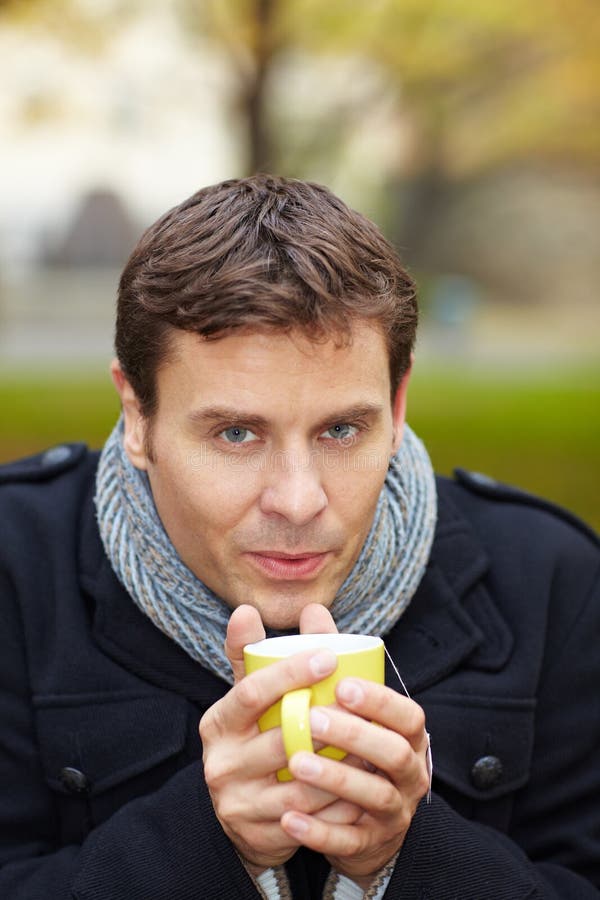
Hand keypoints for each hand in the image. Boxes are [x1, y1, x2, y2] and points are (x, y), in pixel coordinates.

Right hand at [199, 604, 359, 873]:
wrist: (239, 817)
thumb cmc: (251, 741)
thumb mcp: (246, 702)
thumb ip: (249, 657)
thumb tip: (246, 609)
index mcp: (218, 723)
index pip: (252, 692)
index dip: (290, 673)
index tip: (329, 656)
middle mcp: (222, 763)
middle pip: (280, 739)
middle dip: (328, 723)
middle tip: (364, 704)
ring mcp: (239, 803)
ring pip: (302, 782)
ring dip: (343, 764)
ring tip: (375, 742)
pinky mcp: (259, 835)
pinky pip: (311, 818)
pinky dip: (341, 802)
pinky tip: (366, 785)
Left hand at [279, 678, 430, 888]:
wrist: (362, 825)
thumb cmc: (352, 749)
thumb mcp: (350, 710)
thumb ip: (332, 662)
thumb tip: (310, 609)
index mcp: (408, 737)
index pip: (408, 716)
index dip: (380, 701)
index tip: (343, 685)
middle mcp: (409, 774)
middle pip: (394, 754)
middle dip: (356, 735)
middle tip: (313, 719)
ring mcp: (393, 812)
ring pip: (374, 796)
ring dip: (336, 779)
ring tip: (295, 763)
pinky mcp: (370, 845)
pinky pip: (349, 841)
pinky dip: (319, 832)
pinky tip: (288, 819)